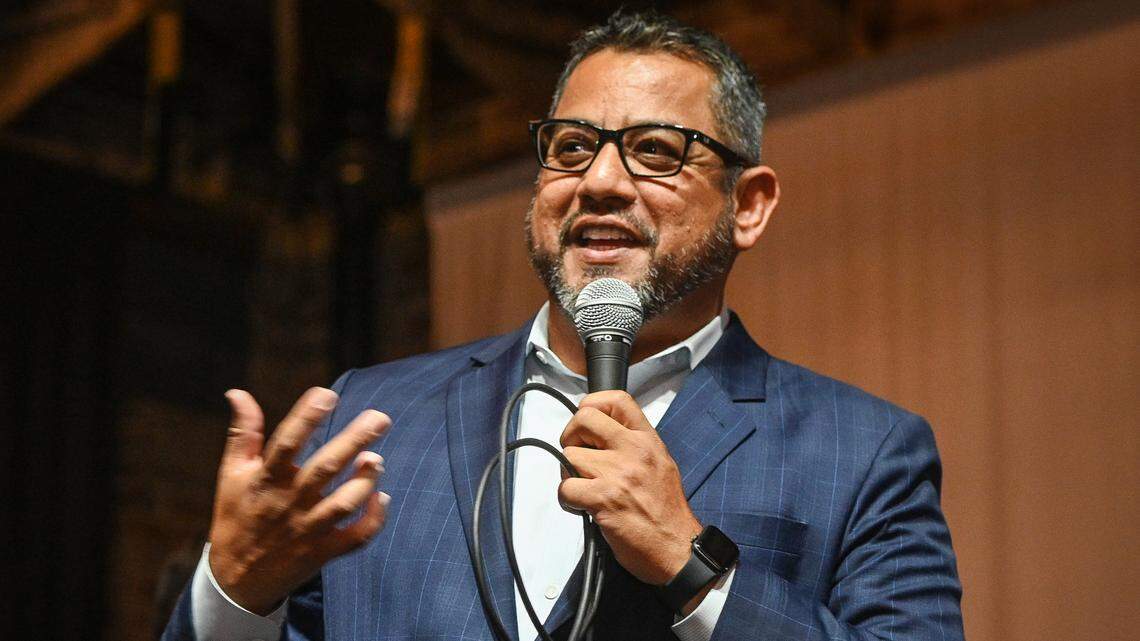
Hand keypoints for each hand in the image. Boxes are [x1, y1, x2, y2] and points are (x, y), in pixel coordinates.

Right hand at [207, 387, 390, 614]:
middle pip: (324, 469)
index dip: (306, 417)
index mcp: (266, 479)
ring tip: (377, 459)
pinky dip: (373, 519)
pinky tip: (383, 496)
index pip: (286, 443)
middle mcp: (289, 502)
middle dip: (353, 441)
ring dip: (363, 482)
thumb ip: (243, 433)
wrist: (235, 581)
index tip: (327, 394)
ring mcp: (308, 529)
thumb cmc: (236, 516)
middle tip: (380, 418)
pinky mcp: (323, 551)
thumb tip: (238, 392)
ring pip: (342, 504)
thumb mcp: (231, 474)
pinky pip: (355, 537)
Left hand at [558, 391, 701, 586]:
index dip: (593, 404)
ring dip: (570, 474)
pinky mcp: (603, 499)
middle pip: (584, 418)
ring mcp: (617, 474)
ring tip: (585, 488)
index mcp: (648, 440)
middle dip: (571, 435)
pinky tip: (582, 507)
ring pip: (569, 455)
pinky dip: (567, 500)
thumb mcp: (660, 464)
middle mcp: (633, 451)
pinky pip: (565, 488)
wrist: (679, 550)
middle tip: (579, 455)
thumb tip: (601, 435)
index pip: (617, 399)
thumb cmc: (667, 513)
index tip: (588, 422)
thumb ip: (634, 445)